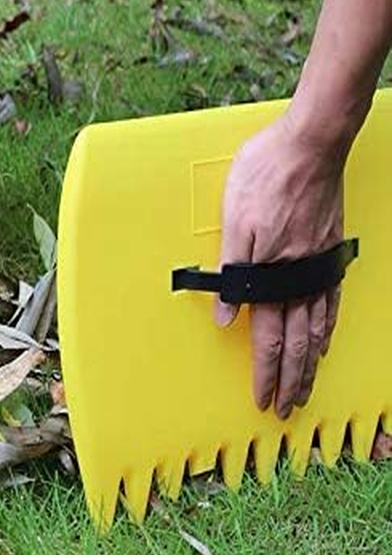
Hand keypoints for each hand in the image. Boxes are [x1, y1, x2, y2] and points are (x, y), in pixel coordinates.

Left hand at [214, 110, 344, 418]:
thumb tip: (223, 314)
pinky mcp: (329, 251)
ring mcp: (318, 266)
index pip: (267, 338)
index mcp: (271, 273)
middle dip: (290, 381)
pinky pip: (331, 302)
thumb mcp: (233, 220)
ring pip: (316, 329)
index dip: (265, 373)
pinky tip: (325, 339)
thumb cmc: (265, 175)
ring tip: (306, 387)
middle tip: (287, 409)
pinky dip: (328, 329)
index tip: (263, 399)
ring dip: (309, 363)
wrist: (309, 145)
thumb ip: (231, 270)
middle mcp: (299, 277)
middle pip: (296, 344)